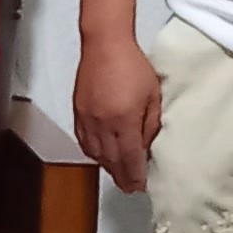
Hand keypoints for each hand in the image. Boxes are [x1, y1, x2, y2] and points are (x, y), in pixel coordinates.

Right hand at [73, 32, 162, 192]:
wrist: (105, 44)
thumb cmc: (133, 64)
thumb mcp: (153, 95)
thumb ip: (151, 123)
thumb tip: (148, 145)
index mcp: (124, 120)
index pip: (130, 158)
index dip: (135, 175)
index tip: (141, 186)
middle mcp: (103, 123)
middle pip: (111, 161)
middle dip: (121, 177)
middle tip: (130, 188)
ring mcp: (88, 119)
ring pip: (96, 154)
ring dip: (108, 167)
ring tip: (118, 174)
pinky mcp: (79, 112)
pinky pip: (84, 141)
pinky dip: (94, 153)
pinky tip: (101, 156)